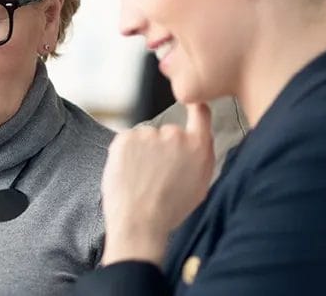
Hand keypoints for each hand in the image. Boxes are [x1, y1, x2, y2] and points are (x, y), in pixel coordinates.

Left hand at [100, 103, 214, 264]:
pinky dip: (125, 154)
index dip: (194, 107)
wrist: (140, 222)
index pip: (200, 113)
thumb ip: (200, 157)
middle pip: (168, 132)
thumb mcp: (200, 185)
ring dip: (142, 151)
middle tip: (155, 173)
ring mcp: (149, 134)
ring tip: (141, 178)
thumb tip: (197, 141)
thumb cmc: (169, 210)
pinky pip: (126, 141)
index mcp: (199, 147)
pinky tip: (129, 174)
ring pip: (145, 138)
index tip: (191, 103)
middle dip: (161, 147)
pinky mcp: (125, 137)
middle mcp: (176, 135)